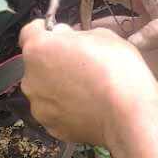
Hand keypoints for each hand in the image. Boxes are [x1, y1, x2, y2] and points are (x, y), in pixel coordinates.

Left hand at [18, 21, 157, 154]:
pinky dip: (66, 108)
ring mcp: (39, 106)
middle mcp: (30, 78)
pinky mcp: (51, 127)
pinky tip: (88, 106)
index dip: (44, 30)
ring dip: (58, 85)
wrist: (128, 116)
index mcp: (39, 49)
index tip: (58, 32)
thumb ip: (76, 34)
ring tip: (87, 89)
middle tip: (81, 62)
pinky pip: (55, 111)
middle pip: (37, 63)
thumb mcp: (102, 35)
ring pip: (44, 89)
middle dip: (53, 60)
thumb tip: (66, 38)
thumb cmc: (117, 70)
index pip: (29, 32)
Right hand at [89, 0, 157, 89]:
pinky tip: (104, 71)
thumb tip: (131, 42)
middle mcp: (152, 24)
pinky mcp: (156, 65)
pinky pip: (135, 63)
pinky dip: (121, 66)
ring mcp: (154, 46)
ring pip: (124, 44)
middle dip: (99, 24)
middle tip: (74, 30)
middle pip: (119, 21)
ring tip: (84, 52)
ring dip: (107, 47)